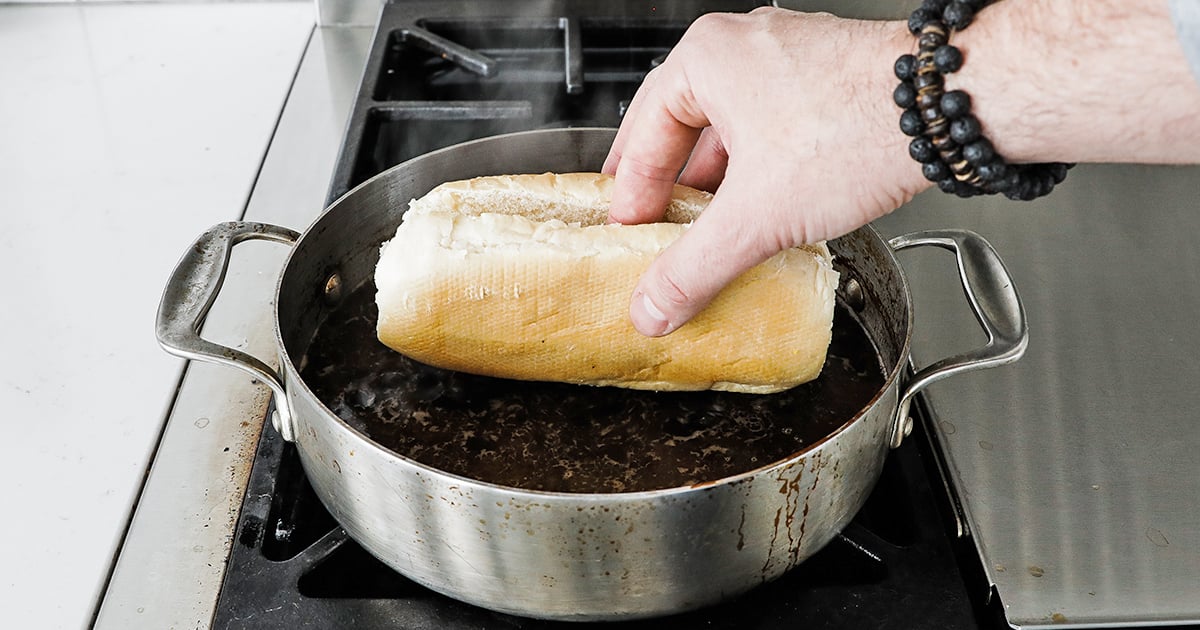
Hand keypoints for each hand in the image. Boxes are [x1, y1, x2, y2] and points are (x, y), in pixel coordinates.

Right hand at [603, 8, 927, 336]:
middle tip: (655, 228)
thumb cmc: (858, 129)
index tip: (629, 233)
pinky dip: (759, 171)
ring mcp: (790, 61)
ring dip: (717, 182)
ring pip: (732, 129)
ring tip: (709, 228)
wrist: (952, 110)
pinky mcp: (828, 82)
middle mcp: (744, 48)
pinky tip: (766, 208)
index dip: (631, 195)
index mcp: (706, 58)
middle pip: (683, 129)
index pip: (643, 136)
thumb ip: (694, 267)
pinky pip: (772, 129)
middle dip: (671, 187)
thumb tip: (653, 305)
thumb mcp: (755, 217)